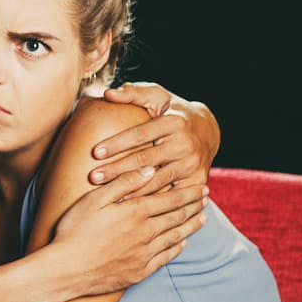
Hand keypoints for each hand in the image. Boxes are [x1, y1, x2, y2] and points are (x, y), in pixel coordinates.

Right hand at [51, 167, 208, 294]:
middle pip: (177, 216)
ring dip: (191, 226)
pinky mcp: (140, 271)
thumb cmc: (75, 230)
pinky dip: (177, 248)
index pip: (170, 199)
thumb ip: (124, 183)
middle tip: (206, 198)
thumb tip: (149, 169)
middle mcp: (146, 233)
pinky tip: (182, 243)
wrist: (68, 269)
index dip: (188, 192)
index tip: (201, 186)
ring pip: (175, 237)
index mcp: (135, 212)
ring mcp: (145, 254)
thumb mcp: (95, 199)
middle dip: (194, 206)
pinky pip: (166, 258)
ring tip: (202, 219)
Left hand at [88, 82, 218, 191]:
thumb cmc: (173, 110)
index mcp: (174, 122)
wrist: (208, 130)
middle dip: (118, 170)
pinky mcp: (197, 182)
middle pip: (146, 160)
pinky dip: (152, 202)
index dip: (117, 143)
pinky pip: (171, 196)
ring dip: (131, 190)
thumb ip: (133, 93)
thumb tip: (108, 93)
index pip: (140, 134)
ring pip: (157, 181)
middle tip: (94, 177)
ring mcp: (193, 165)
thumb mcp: (157, 95)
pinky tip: (131, 208)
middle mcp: (186, 144)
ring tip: (106, 195)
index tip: (95, 152)